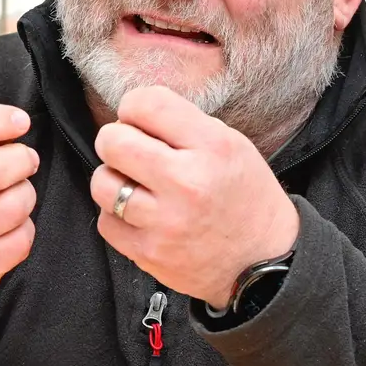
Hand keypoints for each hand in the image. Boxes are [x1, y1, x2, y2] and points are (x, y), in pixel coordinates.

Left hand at [90, 86, 298, 308]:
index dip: (133, 107)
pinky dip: (118, 217)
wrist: (263, 261)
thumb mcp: (233, 144)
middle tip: (129, 150)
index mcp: (212, 147)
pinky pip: (106, 223)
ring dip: (113, 179)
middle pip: (113, 141)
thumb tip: (134, 114)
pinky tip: (139, 215)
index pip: (146, 104)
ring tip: (134, 184)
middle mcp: (187, 182)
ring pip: (102, 184)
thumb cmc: (246, 197)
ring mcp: (165, 222)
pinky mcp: (150, 253)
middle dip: (115, 140)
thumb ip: (183, 124)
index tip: (137, 120)